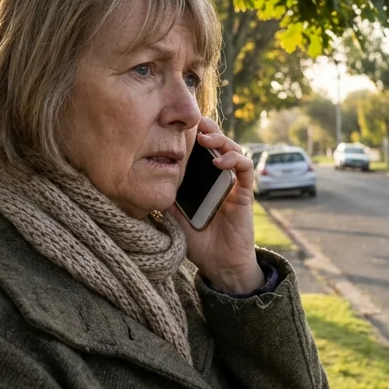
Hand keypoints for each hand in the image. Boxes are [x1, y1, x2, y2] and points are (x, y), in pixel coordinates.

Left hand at [171, 118, 261, 293]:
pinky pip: (245, 168)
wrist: (219, 264)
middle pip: (217, 142)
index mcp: (200, 179)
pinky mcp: (244, 192)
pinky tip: (220, 162)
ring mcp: (232, 183)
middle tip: (194, 124)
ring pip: (233, 149)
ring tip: (206, 139)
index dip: (191, 134)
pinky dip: (235, 159)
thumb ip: (165, 196)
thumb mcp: (173, 216)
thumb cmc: (197, 242)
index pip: (198, 149)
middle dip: (207, 129)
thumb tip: (143, 179)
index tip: (176, 125)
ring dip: (220, 140)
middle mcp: (218, 177)